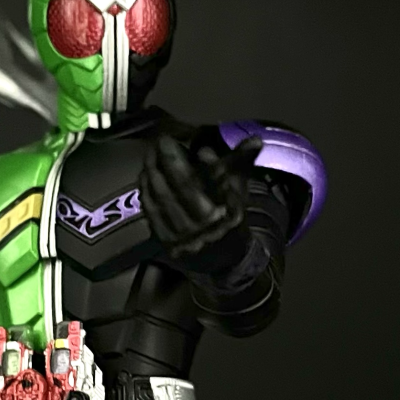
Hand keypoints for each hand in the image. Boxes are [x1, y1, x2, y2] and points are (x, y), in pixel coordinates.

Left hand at [140, 133, 262, 264]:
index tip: (190, 144)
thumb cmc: (230, 216)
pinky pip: (152, 213)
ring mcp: (184, 238)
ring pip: (163, 199)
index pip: (219, 182)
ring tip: (150, 155)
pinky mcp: (167, 243)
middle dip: (169, 161)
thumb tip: (254, 141)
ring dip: (154, 173)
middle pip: (182, 187)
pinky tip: (145, 176)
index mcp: (226, 214)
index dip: (202, 161)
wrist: (223, 258)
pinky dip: (147, 192)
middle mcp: (205, 227)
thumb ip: (242, 164)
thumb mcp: (240, 191)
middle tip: (160, 141)